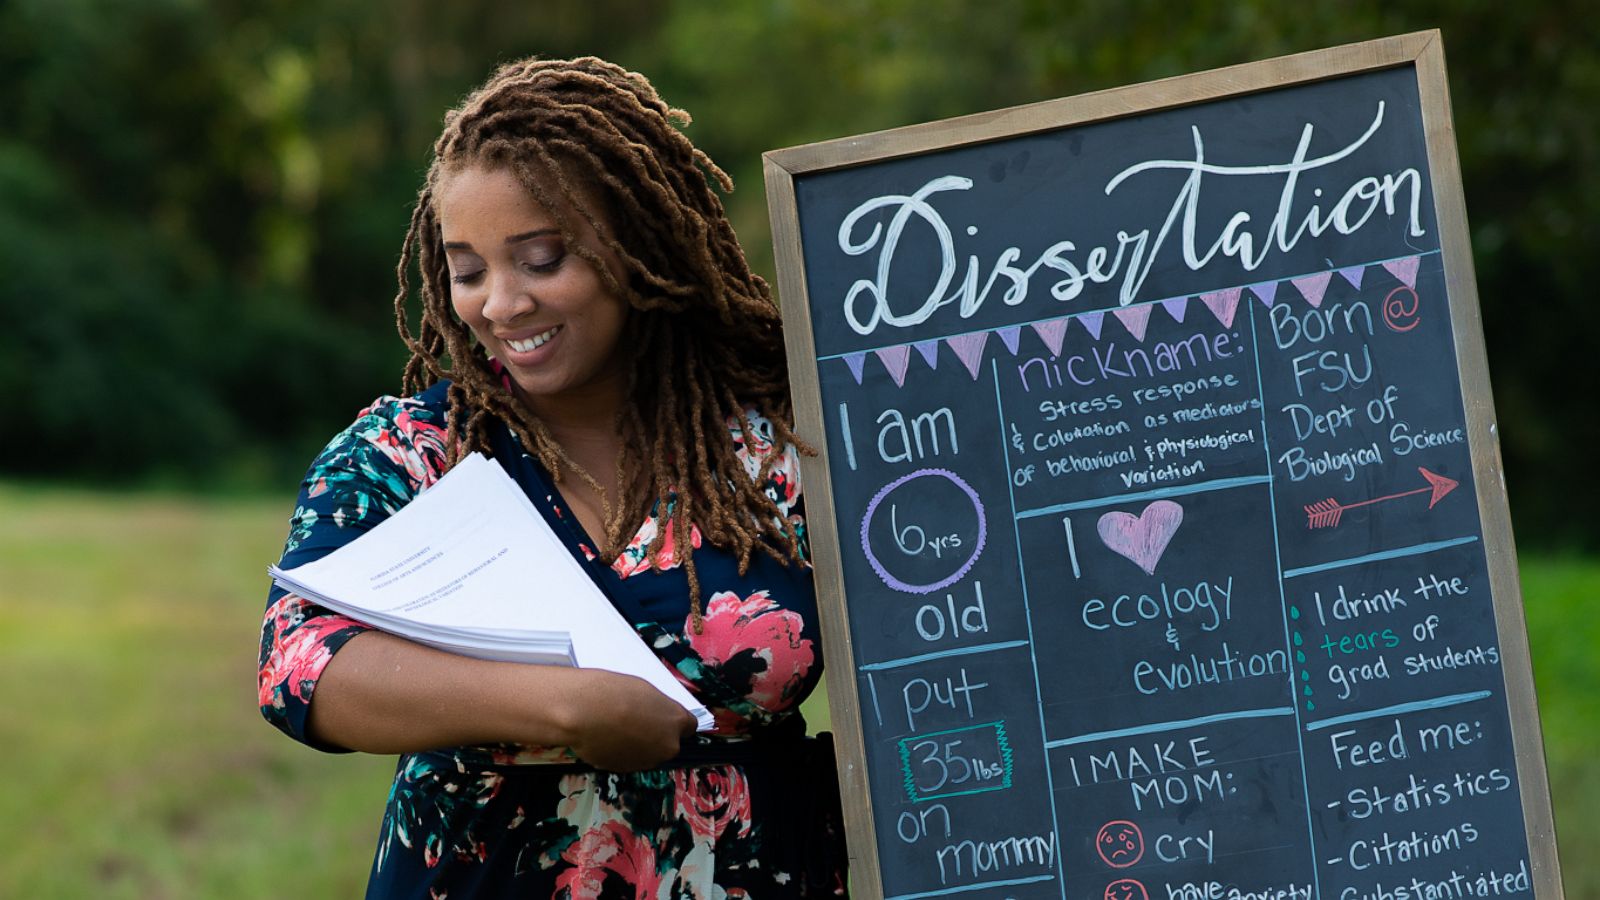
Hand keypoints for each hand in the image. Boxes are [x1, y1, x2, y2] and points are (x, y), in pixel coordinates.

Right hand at [555, 669, 697, 771]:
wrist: (583, 713)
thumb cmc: (614, 692)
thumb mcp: (645, 690)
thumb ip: (658, 708)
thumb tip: (657, 717)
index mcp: (676, 722)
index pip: (689, 727)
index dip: (675, 722)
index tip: (663, 717)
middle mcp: (667, 746)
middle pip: (669, 743)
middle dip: (657, 735)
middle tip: (636, 722)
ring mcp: (647, 761)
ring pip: (649, 754)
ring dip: (640, 746)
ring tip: (617, 729)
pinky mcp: (626, 770)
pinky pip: (629, 760)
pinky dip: (622, 753)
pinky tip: (607, 739)